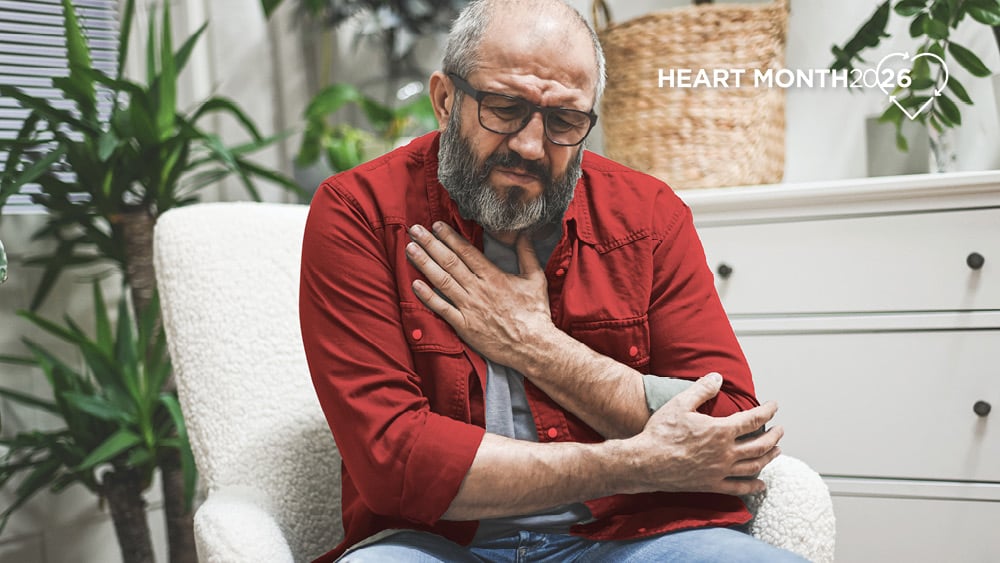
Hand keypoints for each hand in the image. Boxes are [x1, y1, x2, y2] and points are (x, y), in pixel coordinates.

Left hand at [405, 222, 554, 367]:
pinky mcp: (464, 326)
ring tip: (410, 249)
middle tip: (414, 230)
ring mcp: (469, 307)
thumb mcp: (536, 278)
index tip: (436, 225)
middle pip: (449, 262)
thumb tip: (523, 233)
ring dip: (424, 264)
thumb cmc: (536, 314)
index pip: (466, 252)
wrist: (534, 346)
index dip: (449, 237)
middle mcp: (478, 289)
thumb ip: (527, 254)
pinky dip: (427, 296)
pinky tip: (414, 284)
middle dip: (430, 244)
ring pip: (442, 281)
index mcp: (493, 276)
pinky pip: (442, 309)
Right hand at [626, 373, 782, 495]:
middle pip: (760, 444)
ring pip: (754, 465)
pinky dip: (753, 486)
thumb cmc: (661, 432)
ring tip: (776, 451)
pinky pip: (739, 488)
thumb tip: (718, 377)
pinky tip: (761, 484)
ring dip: (769, 457)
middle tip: (780, 430)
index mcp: (720, 431)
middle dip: (774, 435)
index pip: (753, 419)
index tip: (774, 406)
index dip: (767, 411)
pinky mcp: (711, 485)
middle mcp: (725, 452)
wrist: (645, 462)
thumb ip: (701, 390)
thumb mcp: (680, 404)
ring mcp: (720, 471)